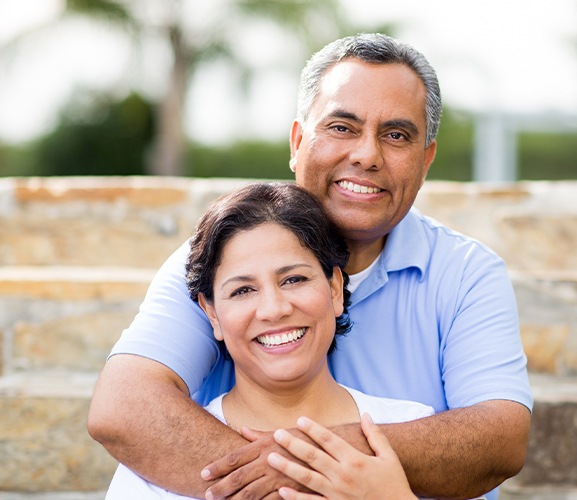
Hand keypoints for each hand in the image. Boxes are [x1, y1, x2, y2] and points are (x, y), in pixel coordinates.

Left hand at [201, 430, 312, 498]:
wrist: (330, 448)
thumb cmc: (304, 439)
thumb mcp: (280, 434)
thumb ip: (258, 435)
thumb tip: (241, 430)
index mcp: (264, 446)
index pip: (235, 457)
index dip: (218, 466)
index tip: (203, 473)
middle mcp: (269, 461)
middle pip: (239, 476)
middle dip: (221, 487)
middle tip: (207, 494)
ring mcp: (279, 477)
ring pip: (251, 493)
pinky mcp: (289, 490)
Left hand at [267, 413, 416, 498]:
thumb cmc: (394, 485)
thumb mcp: (389, 457)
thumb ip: (376, 435)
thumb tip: (366, 414)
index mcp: (356, 461)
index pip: (330, 441)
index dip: (314, 429)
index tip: (300, 419)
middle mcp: (343, 476)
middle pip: (313, 457)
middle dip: (293, 444)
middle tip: (277, 433)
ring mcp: (337, 495)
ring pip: (307, 479)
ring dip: (287, 467)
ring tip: (271, 458)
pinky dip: (296, 498)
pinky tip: (281, 491)